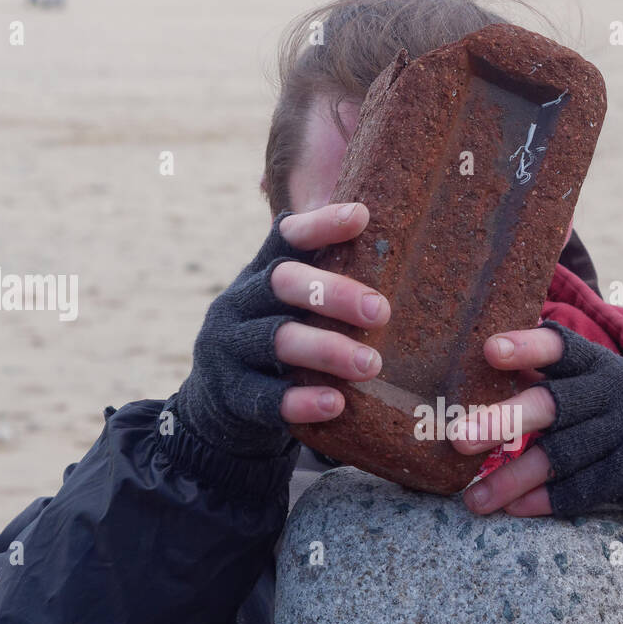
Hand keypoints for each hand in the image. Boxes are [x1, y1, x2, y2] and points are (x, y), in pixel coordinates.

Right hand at [174, 202, 389, 457]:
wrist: (218, 407)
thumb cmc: (276, 345)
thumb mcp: (290, 309)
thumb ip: (326, 287)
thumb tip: (404, 260)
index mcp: (260, 275)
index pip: (286, 238)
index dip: (320, 225)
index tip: (361, 216)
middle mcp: (239, 304)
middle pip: (282, 283)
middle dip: (334, 293)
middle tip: (381, 310)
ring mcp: (229, 349)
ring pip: (277, 339)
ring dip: (328, 349)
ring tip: (371, 365)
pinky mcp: (232, 395)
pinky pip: (267, 398)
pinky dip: (301, 400)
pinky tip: (335, 403)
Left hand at [449, 321, 622, 520]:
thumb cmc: (615, 409)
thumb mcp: (594, 379)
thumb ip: (545, 373)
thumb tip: (476, 358)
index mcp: (595, 363)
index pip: (560, 347)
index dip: (526, 347)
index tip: (490, 350)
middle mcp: (610, 393)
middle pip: (553, 406)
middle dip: (503, 422)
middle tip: (459, 440)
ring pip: (560, 457)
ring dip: (512, 480)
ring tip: (473, 499)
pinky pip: (582, 490)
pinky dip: (545, 501)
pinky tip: (513, 509)